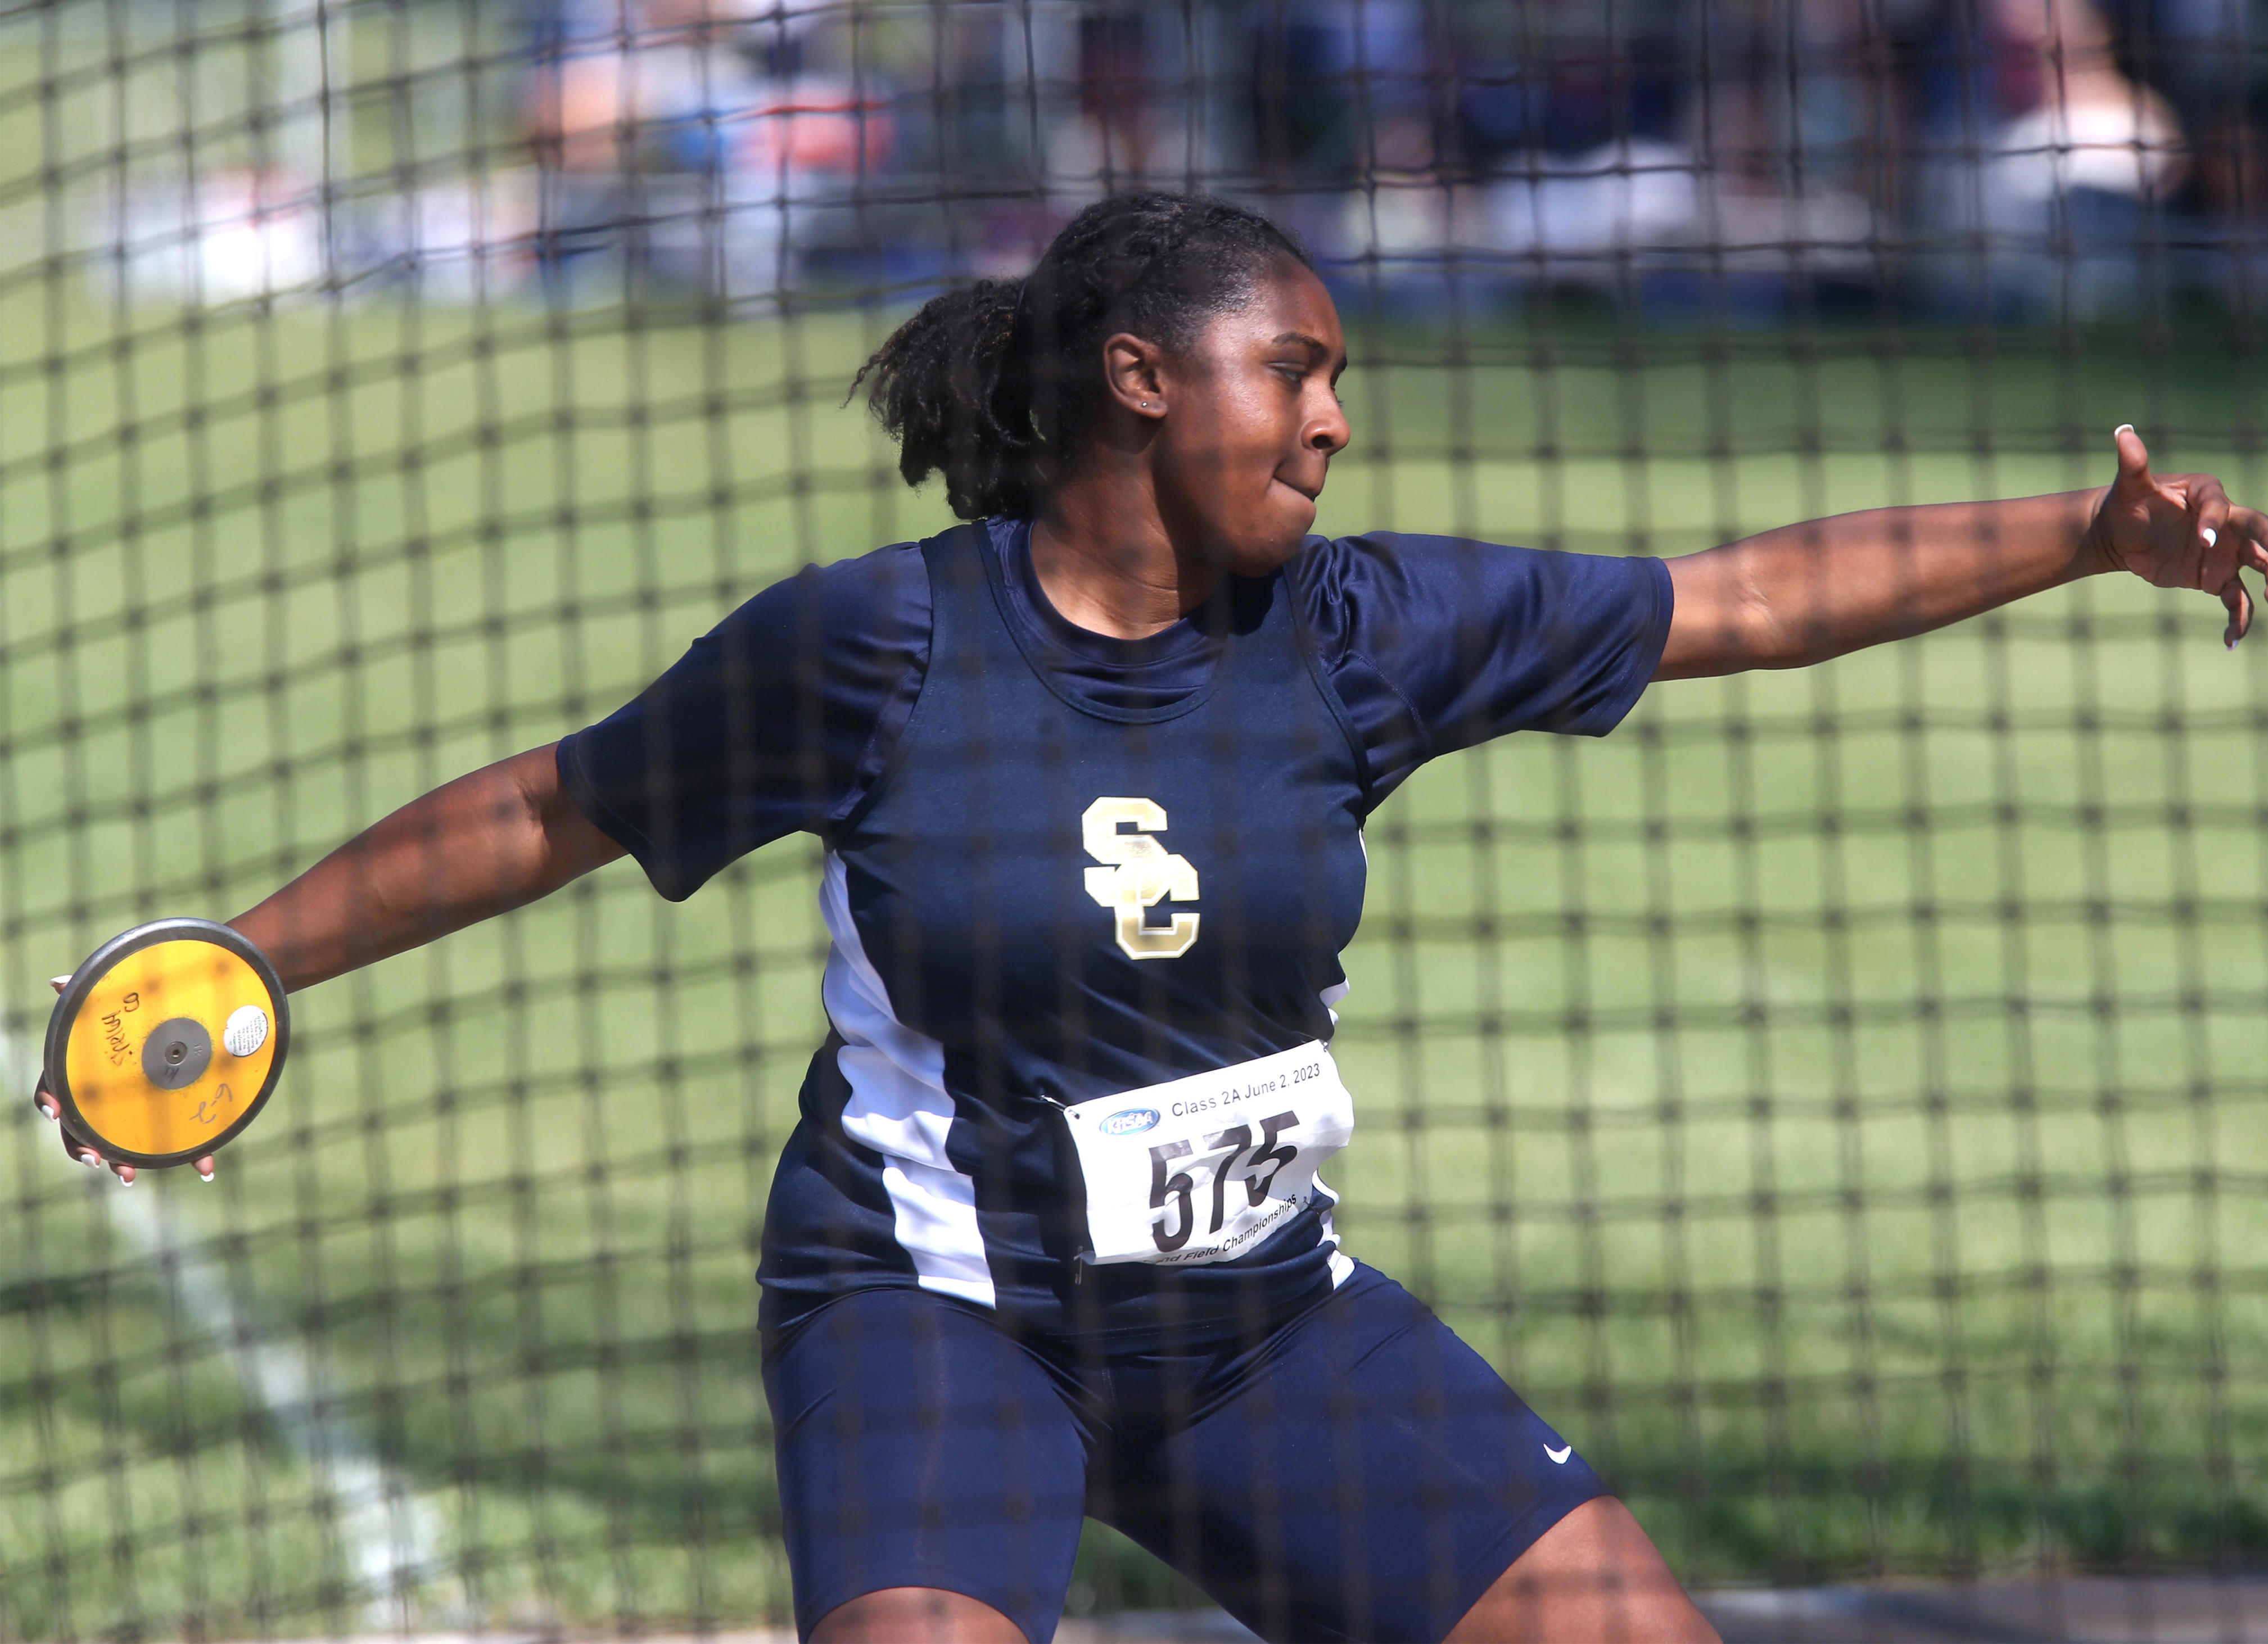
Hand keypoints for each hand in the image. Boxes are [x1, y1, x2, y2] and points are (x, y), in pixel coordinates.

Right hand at [32, 975, 214, 1184]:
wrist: (206, 1000)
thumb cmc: (152, 1001)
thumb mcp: (124, 993)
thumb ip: (93, 990)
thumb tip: (58, 982)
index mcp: (87, 1066)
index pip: (57, 1086)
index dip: (50, 1100)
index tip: (56, 1111)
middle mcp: (107, 1092)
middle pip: (82, 1126)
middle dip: (83, 1147)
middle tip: (96, 1159)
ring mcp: (139, 1106)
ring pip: (122, 1141)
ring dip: (125, 1161)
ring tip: (128, 1175)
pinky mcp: (176, 1112)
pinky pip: (182, 1138)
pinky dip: (194, 1153)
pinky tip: (206, 1166)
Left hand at [2083, 425, 2267, 647]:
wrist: (2121, 534)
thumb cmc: (2128, 504)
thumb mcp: (2129, 487)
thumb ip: (2133, 464)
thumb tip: (2123, 434)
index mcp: (2209, 497)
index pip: (2219, 508)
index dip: (2212, 523)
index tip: (2201, 540)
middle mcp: (2226, 523)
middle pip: (2262, 533)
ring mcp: (2226, 552)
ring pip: (2261, 567)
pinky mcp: (2216, 577)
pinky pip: (2236, 599)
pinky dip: (2239, 618)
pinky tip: (2231, 640)